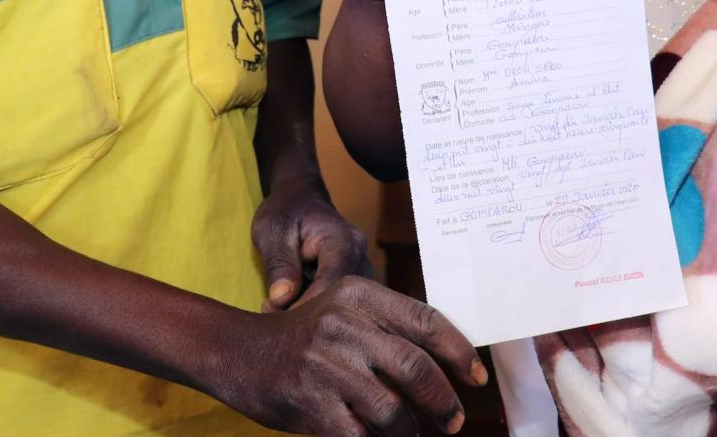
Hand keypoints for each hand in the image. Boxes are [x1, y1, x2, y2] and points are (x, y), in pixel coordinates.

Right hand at [221, 277, 485, 435]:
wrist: (238, 351)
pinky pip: (360, 436)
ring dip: (409, 432)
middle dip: (443, 401)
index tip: (478, 377)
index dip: (459, 351)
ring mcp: (326, 363)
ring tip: (409, 436)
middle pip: (416, 368)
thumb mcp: (343, 312)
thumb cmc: (305, 338)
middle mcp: (345, 323)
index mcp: (359, 294)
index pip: (425, 320)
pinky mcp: (310, 401)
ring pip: (393, 410)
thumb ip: (387, 328)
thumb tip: (446, 363)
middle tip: (453, 421)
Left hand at [252, 176, 373, 309]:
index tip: (273, 315)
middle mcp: (360, 258)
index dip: (302, 308)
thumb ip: (278, 262)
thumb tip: (281, 298)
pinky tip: (293, 310)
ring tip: (281, 314)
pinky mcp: (354, 282)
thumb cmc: (286, 212)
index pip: (330, 287)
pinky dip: (316, 312)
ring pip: (342, 308)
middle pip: (341, 302)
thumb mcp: (272, 230)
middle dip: (306, 317)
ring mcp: (361, 272)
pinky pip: (340, 305)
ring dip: (311, 317)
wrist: (301, 199)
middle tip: (273, 318)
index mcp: (343, 242)